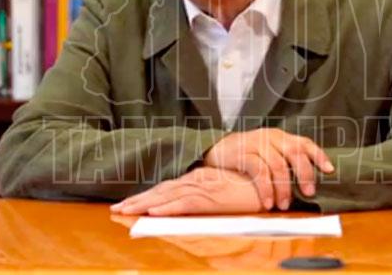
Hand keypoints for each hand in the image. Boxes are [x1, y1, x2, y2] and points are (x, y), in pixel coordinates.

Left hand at [110, 167, 262, 215]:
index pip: (168, 188)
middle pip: (162, 190)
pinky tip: (154, 212)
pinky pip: (186, 203)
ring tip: (126, 211)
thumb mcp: (227, 195)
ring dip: (145, 204)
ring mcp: (205, 188)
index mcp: (200, 180)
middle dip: (138, 200)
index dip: (147, 196)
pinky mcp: (213, 196)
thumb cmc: (253, 190)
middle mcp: (198, 181)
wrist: (274, 183)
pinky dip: (168, 207)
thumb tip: (196, 206)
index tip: (128, 204)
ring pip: (168, 196)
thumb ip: (211, 198)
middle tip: (117, 209)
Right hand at [202, 128, 334, 210]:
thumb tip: (307, 186)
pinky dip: (266, 188)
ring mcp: (256, 144)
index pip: (304, 143)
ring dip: (283, 188)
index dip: (319, 156)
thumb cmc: (247, 156)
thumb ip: (285, 162)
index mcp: (281, 137)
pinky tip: (268, 202)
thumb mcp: (268, 153)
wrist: (216, 150)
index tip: (329, 170)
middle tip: (309, 193)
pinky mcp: (242, 154)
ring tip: (284, 205)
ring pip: (277, 165)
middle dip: (304, 174)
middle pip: (294, 153)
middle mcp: (271, 137)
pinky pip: (259, 171)